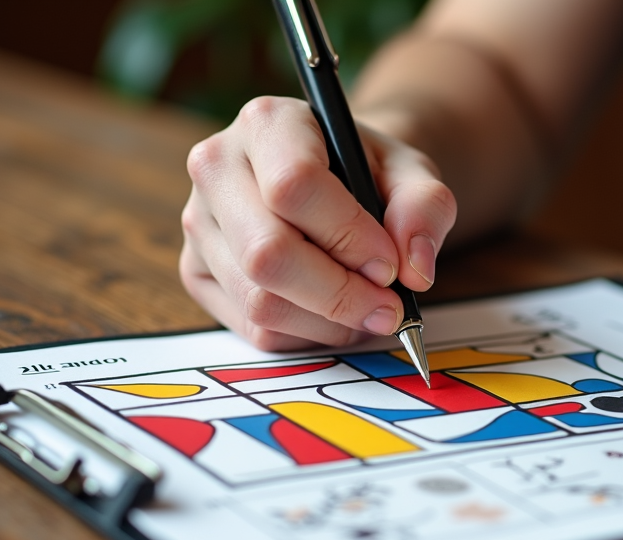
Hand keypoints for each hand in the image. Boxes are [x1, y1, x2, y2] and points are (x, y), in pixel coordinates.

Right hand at [179, 96, 455, 349]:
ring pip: (259, 300)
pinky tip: (335, 314)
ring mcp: (199, 223)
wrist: (339, 182)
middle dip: (340, 294)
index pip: (293, 186)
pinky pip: (252, 327)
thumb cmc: (371, 173)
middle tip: (388, 307)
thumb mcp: (413, 173)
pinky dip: (307, 334)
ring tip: (368, 310)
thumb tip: (414, 269)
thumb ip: (425, 208)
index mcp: (268, 123)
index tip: (390, 264)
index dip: (349, 236)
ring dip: (328, 322)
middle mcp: (217, 167)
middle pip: (267, 253)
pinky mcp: (196, 272)